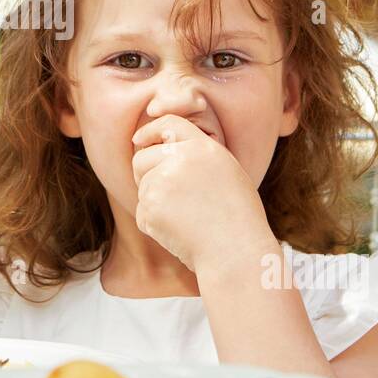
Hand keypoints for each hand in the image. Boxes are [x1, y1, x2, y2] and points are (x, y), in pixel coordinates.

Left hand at [131, 114, 272, 272]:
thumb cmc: (238, 218)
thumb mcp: (228, 174)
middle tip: (164, 196)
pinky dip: (154, 224)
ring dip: (155, 203)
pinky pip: (142, 212)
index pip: (168, 124)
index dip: (150, 131)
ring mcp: (162, 182)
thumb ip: (197, 157)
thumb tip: (164, 148)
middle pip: (141, 157)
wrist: (236, 253)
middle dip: (144, 173)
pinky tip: (179, 232)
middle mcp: (180, 159)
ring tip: (186, 219)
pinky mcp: (151, 207)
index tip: (139, 140)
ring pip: (142, 187)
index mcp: (203, 148)